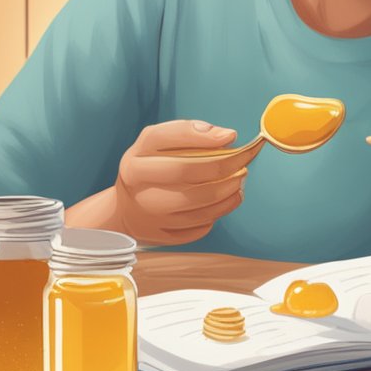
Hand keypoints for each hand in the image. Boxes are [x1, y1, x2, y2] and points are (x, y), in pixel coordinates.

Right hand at [113, 119, 262, 244]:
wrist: (127, 209)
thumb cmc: (149, 168)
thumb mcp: (156, 143)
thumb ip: (186, 132)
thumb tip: (225, 136)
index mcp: (135, 164)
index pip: (172, 144)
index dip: (204, 138)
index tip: (230, 136)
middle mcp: (140, 191)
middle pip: (188, 175)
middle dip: (224, 166)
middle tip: (243, 162)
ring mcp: (151, 219)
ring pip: (199, 206)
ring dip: (228, 194)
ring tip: (239, 182)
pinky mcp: (165, 238)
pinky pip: (200, 228)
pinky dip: (218, 214)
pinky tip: (224, 202)